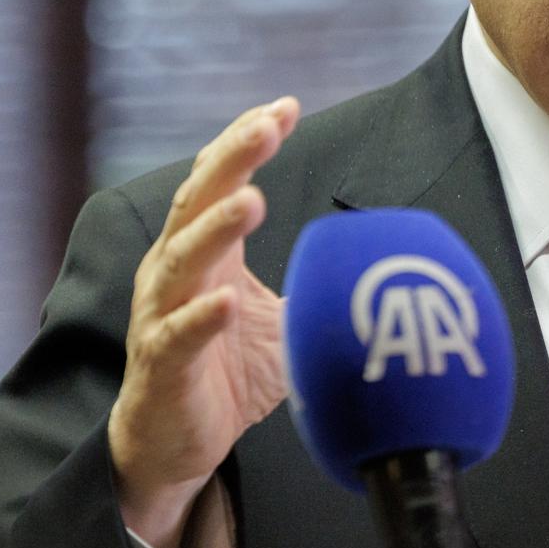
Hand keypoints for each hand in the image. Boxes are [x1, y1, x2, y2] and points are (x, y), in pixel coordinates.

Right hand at [108, 96, 298, 547]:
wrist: (177, 442)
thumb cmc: (227, 368)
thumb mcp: (279, 312)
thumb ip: (314, 275)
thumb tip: (387, 252)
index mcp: (203, 252)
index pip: (220, 180)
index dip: (246, 141)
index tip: (285, 105)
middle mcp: (174, 272)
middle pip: (198, 203)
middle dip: (232, 161)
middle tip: (265, 127)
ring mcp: (161, 317)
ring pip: (181, 262)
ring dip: (216, 230)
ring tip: (251, 201)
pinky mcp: (162, 367)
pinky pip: (177, 338)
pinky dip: (200, 319)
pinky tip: (225, 302)